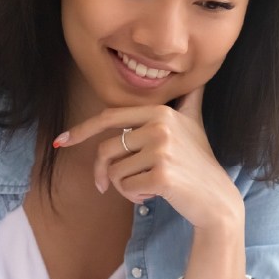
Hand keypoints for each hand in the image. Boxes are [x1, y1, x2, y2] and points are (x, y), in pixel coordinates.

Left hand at [54, 86, 242, 229]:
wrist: (217, 199)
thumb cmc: (199, 163)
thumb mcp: (194, 125)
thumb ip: (188, 100)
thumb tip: (198, 79)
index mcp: (160, 112)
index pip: (109, 117)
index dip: (82, 130)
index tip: (61, 141)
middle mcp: (161, 126)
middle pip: (106, 149)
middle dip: (102, 172)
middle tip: (106, 186)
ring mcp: (162, 150)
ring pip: (115, 172)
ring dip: (123, 187)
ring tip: (147, 186)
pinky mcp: (162, 176)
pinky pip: (125, 188)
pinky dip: (134, 196)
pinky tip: (155, 194)